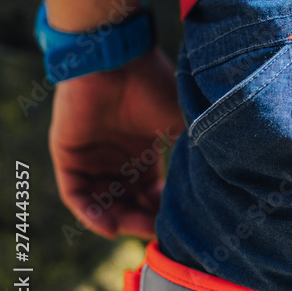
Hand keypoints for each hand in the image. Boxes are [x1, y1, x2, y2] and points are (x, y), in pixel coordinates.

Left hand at [49, 48, 184, 238]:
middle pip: (127, 201)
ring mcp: (91, 156)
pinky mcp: (68, 155)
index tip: (178, 222)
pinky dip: (90, 213)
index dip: (162, 209)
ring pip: (102, 202)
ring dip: (118, 220)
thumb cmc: (154, 86)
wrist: (118, 60)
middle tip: (157, 231)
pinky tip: (109, 225)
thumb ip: (196, 152)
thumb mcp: (184, 123)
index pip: (150, 191)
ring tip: (135, 229)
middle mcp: (116, 157)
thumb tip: (223, 180)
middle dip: (142, 220)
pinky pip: (76, 194)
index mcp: (142, 150)